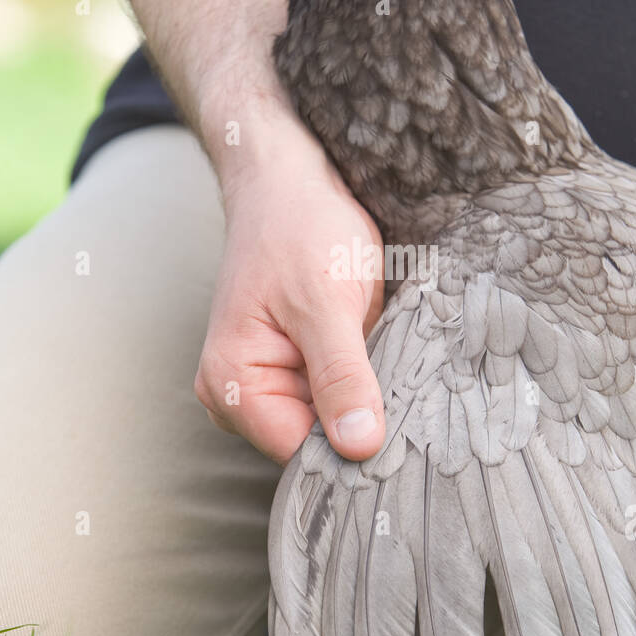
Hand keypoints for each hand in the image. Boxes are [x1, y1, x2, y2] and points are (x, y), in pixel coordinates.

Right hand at [195, 129, 385, 465]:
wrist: (291, 182)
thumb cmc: (298, 228)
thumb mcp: (326, 302)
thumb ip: (341, 376)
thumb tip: (359, 447)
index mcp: (231, 385)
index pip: (298, 454)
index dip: (350, 450)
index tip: (401, 434)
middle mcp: (239, 395)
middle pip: (314, 446)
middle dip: (360, 425)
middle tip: (404, 389)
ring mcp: (269, 384)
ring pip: (332, 426)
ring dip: (368, 403)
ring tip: (390, 359)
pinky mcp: (298, 371)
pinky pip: (338, 400)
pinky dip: (367, 385)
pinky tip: (384, 355)